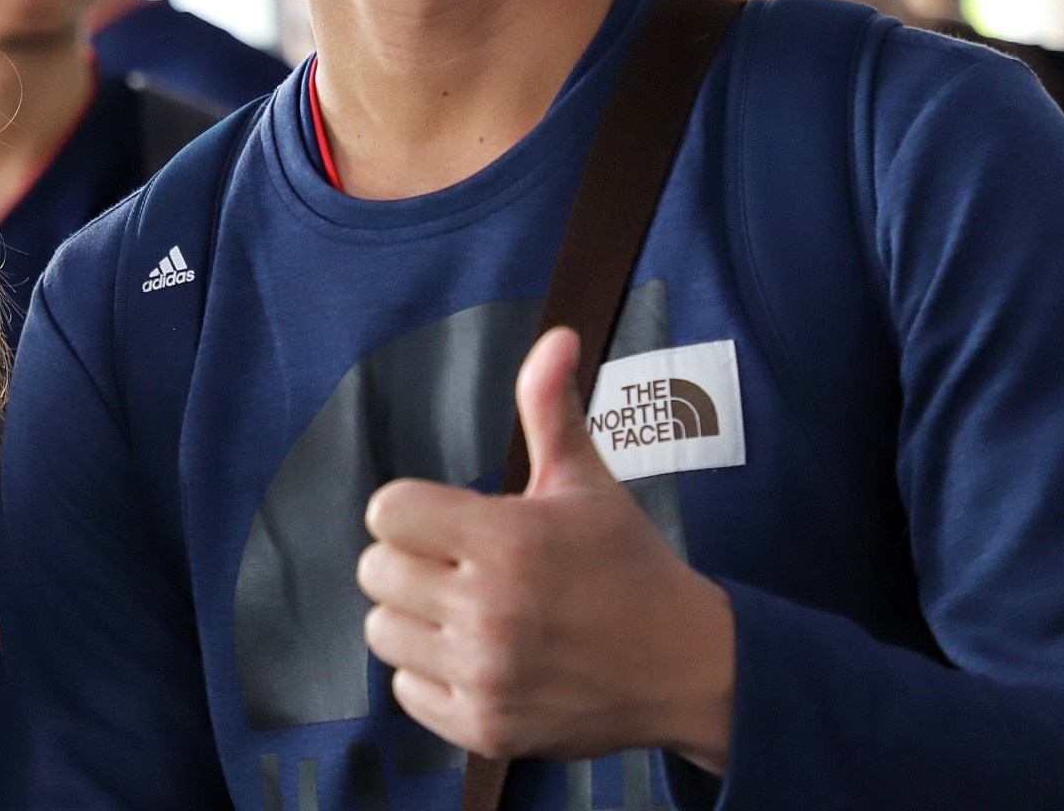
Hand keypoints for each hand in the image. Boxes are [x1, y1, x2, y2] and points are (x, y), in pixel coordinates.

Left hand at [356, 327, 734, 772]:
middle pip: (375, 570)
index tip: (449, 522)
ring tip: (464, 612)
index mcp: (507, 540)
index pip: (387, 511)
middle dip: (410, 562)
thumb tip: (555, 337)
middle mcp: (490, 609)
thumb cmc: (629, 566)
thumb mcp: (588, 483)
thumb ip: (552, 408)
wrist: (689, 667)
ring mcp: (486, 673)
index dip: (413, 511)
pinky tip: (476, 658)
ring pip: (381, 630)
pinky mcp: (485, 727)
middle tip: (458, 568)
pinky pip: (405, 691)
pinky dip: (430, 676)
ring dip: (413, 620)